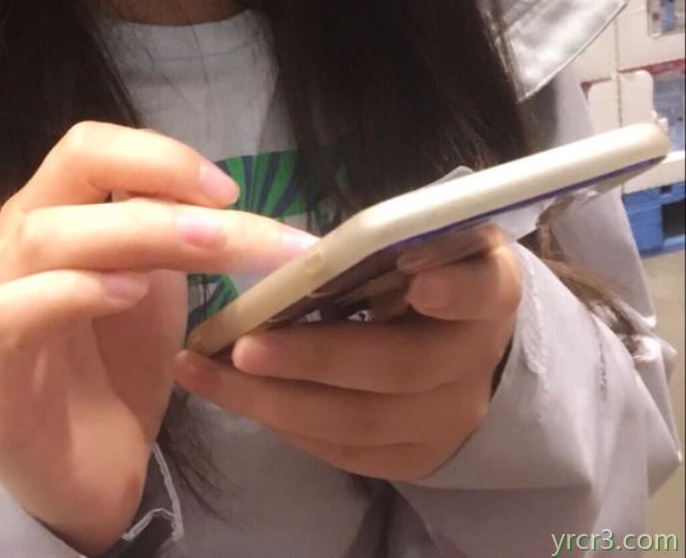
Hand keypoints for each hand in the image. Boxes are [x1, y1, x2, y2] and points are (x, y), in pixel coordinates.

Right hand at [0, 122, 315, 555]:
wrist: (87, 474)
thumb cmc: (118, 367)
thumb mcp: (159, 290)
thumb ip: (178, 237)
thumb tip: (228, 194)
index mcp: (58, 208)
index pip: (95, 148)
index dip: (160, 155)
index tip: (229, 189)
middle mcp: (19, 236)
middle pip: (74, 167)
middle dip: (159, 178)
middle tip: (229, 211)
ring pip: (48, 234)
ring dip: (133, 232)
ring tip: (202, 245)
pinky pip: (14, 309)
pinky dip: (73, 292)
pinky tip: (127, 293)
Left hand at [172, 230, 521, 481]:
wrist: (461, 344)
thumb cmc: (425, 266)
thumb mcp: (424, 235)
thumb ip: (391, 234)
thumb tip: (330, 244)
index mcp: (489, 291)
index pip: (485, 289)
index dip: (456, 288)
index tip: (417, 280)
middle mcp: (474, 363)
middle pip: (401, 368)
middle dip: (315, 358)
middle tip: (244, 346)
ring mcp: (446, 421)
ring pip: (359, 423)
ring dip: (274, 400)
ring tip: (204, 371)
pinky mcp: (412, 459)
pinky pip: (342, 451)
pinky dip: (282, 422)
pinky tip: (229, 393)